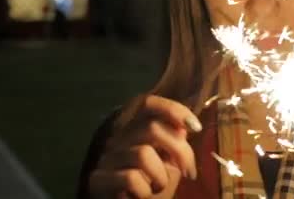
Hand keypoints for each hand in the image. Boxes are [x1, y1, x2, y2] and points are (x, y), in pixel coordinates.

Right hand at [88, 95, 202, 198]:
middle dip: (180, 151)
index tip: (195, 127)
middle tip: (190, 172)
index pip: (147, 103)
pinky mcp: (98, 179)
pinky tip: (142, 196)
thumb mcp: (168, 160)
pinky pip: (131, 178)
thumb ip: (174, 140)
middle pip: (152, 128)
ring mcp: (107, 158)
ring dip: (161, 176)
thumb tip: (184, 125)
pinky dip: (145, 191)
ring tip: (158, 187)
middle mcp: (118, 138)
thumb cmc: (151, 186)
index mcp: (134, 128)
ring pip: (142, 154)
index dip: (173, 109)